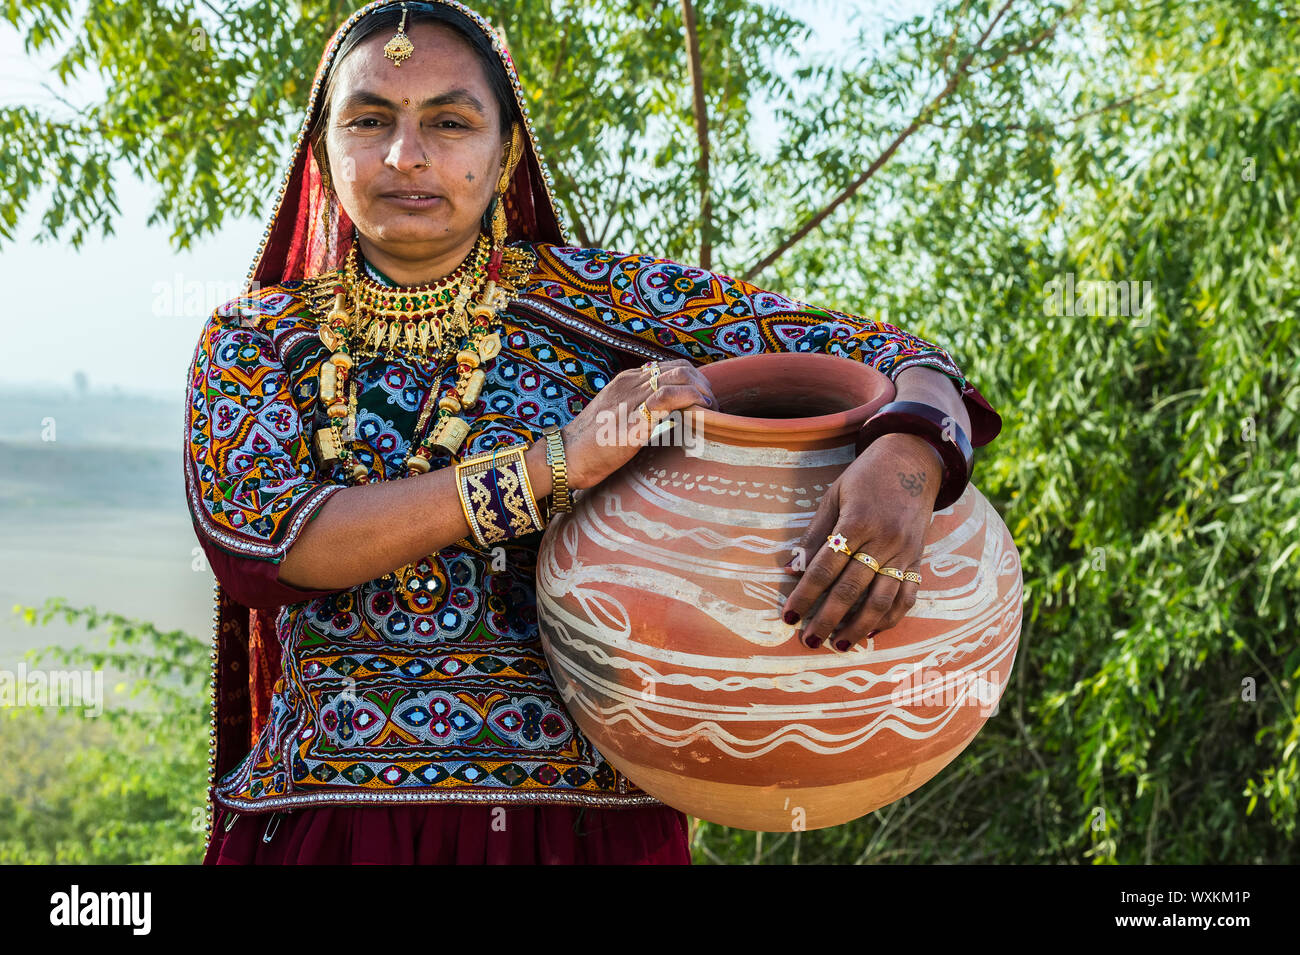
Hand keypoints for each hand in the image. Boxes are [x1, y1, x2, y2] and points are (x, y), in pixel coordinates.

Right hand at [561, 358, 715, 489]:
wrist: (565, 457)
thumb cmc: (589, 444)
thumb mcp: (615, 418)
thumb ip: (636, 410)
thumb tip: (664, 417)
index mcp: (626, 381)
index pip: (672, 368)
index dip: (694, 382)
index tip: (703, 403)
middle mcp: (631, 384)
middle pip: (682, 369)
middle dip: (704, 387)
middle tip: (712, 410)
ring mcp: (633, 399)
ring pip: (680, 378)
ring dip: (702, 395)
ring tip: (709, 415)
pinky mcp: (635, 420)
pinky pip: (670, 399)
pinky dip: (691, 403)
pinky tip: (699, 418)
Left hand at [781, 432, 943, 649]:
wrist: (912, 461)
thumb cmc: (865, 477)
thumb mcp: (834, 496)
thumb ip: (815, 534)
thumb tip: (792, 569)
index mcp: (857, 522)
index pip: (825, 568)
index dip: (805, 595)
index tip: (788, 616)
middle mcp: (884, 540)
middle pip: (851, 590)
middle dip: (827, 619)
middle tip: (809, 640)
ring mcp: (904, 552)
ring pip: (882, 600)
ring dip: (859, 627)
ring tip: (839, 645)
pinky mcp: (918, 559)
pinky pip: (907, 596)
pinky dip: (891, 618)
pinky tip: (873, 631)